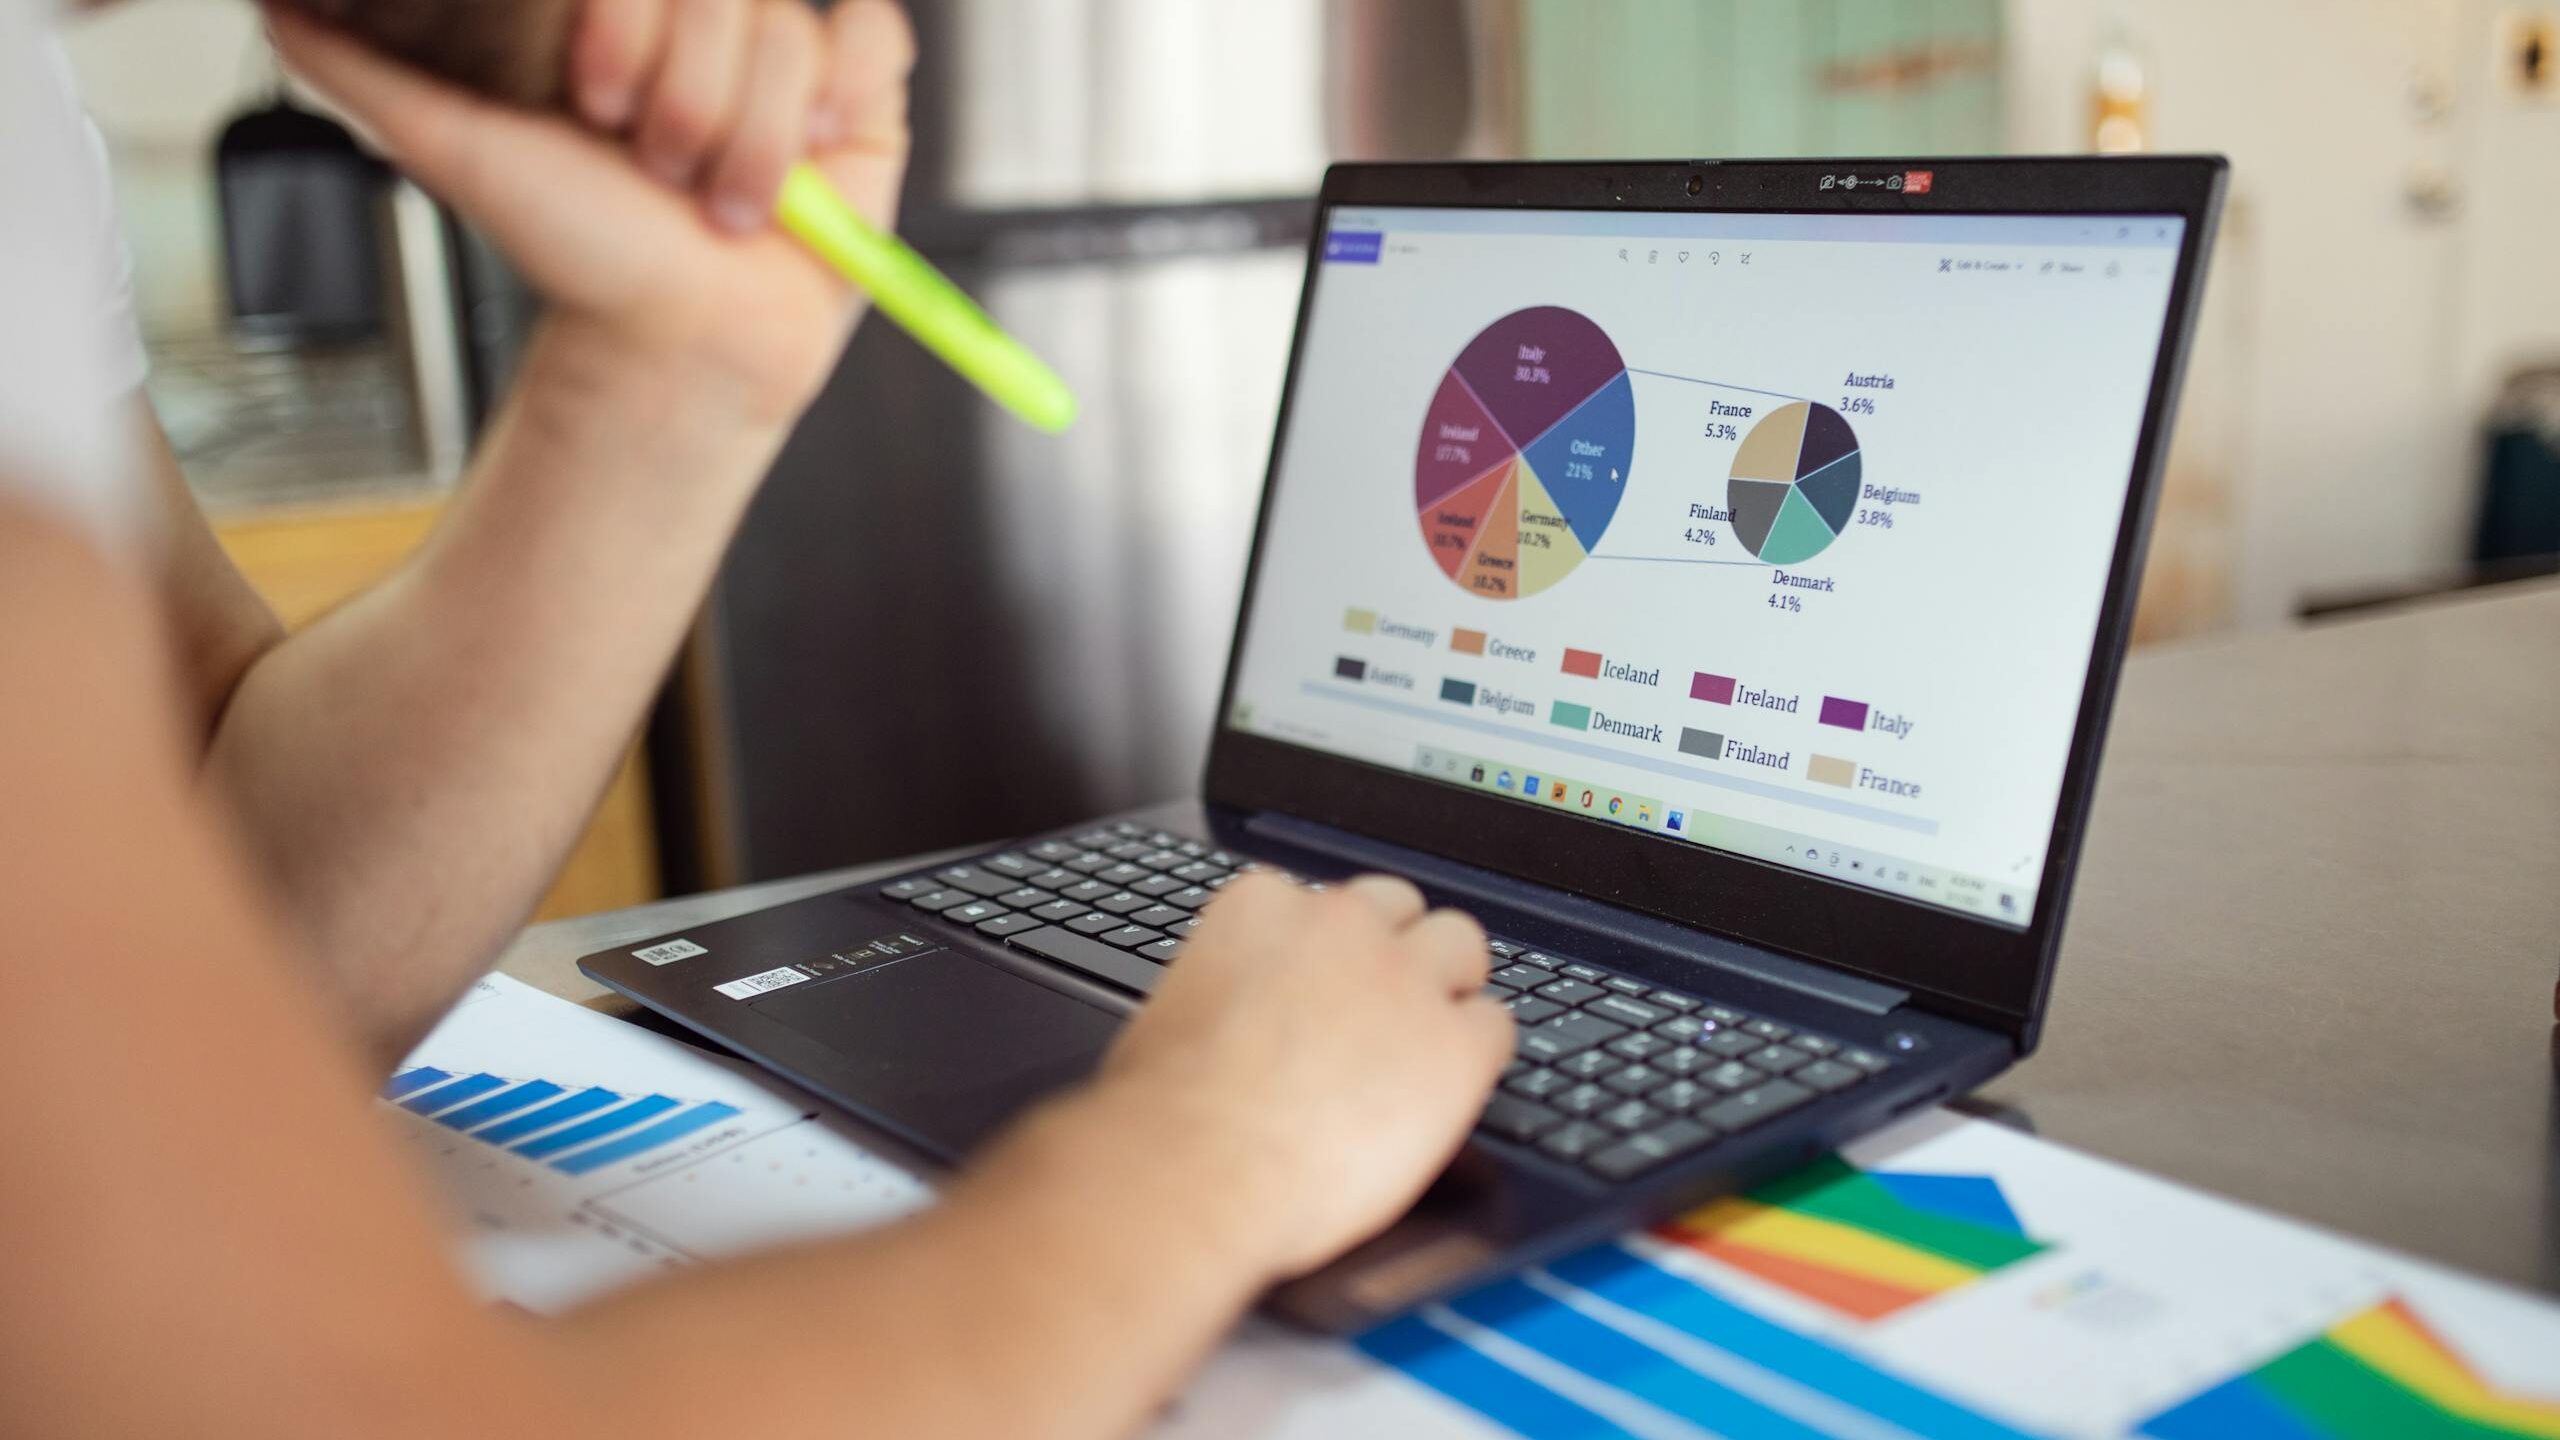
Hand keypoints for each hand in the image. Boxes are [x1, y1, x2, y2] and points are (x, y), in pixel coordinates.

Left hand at [266, 0, 913, 425]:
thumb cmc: (581, 255)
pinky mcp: (861, 98)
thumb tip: (276, 4)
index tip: (597, 109)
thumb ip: (366, 72)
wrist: (679, 344)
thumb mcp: (457, 149)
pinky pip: (872, 38)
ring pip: (791, 29)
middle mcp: (705, 25)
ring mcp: (787, 57)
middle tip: (657, 170)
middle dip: (688, 96)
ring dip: (755, 134)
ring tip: (723, 200)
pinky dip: (843, 92)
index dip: (630, 25)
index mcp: (623, 12)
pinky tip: (814, 150)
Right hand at [1085, 874, 1514, 1280]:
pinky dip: (1474, 1056)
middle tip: (1381, 1010)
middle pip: (1400, 907)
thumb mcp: (1176, 1012)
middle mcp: (1342, 925)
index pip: (1322, 902)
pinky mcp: (1455, 1046)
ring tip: (1424, 1041)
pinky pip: (1495, 1027)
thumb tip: (1237, 1011)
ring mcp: (1405, 980)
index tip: (1322, 987)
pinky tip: (1446, 1090)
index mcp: (1266, 907)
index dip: (1326, 952)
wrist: (1196, 1169)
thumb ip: (1228, 986)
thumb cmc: (1164, 1112)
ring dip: (1447, 985)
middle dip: (1395, 951)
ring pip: (1461, 945)